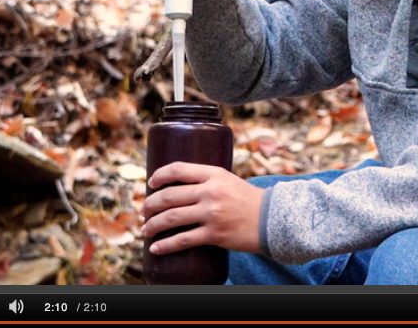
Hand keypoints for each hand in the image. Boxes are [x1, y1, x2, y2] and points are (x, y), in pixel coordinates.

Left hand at [142, 162, 264, 254]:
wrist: (273, 220)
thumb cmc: (249, 201)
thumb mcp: (230, 181)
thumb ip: (208, 183)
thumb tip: (181, 189)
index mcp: (214, 174)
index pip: (179, 169)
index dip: (160, 175)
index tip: (152, 183)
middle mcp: (211, 192)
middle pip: (169, 196)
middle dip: (150, 205)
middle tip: (145, 211)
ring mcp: (212, 213)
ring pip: (171, 218)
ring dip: (153, 225)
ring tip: (145, 230)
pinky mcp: (214, 234)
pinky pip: (183, 240)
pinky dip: (166, 245)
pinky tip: (156, 248)